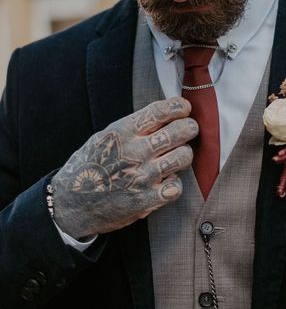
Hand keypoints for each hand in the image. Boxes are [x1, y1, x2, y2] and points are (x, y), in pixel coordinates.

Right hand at [51, 97, 196, 238]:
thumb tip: (164, 114)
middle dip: (190, 127)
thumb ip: (133, 126)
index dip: (178, 106)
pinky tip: (167, 181)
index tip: (184, 108)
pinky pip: (176, 187)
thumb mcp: (105, 137)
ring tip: (179, 155)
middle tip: (189, 128)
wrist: (71, 204)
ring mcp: (142, 176)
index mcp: (123, 132)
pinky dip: (175, 183)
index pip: (160, 111)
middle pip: (179, 131)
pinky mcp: (146, 200)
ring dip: (185, 154)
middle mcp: (134, 152)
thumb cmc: (90, 165)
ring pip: (183, 157)